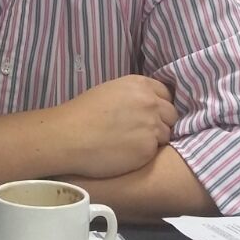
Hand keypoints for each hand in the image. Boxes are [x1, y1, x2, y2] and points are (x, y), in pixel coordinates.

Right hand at [51, 75, 177, 178]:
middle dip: (161, 123)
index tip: (149, 114)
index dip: (158, 106)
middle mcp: (150, 102)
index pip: (166, 94)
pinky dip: (144, 154)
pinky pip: (155, 152)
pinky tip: (126, 154)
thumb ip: (134, 95)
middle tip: (140, 132)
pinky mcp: (148, 149)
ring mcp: (151, 126)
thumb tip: (147, 106)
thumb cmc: (82, 114)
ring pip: (166, 135)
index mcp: (140, 84)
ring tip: (130, 144)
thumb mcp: (111, 91)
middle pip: (171, 115)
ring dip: (153, 140)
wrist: (68, 136)